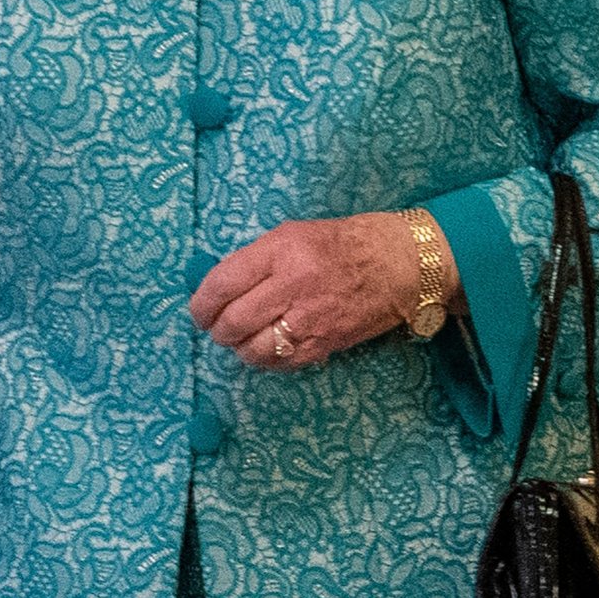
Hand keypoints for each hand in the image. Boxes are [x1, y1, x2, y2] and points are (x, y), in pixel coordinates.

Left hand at [188, 211, 461, 370]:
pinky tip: (267, 348)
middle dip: (217, 330)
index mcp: (282, 249)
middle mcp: (293, 283)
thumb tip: (220, 288)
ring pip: (253, 348)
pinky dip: (265, 360)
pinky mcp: (326, 342)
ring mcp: (310, 317)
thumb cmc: (344, 242)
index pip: (224, 282)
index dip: (202, 303)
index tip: (198, 310)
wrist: (400, 262)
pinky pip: (281, 362)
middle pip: (234, 321)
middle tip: (216, 328)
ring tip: (242, 339)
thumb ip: (257, 259)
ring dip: (239, 348)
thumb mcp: (294, 234)